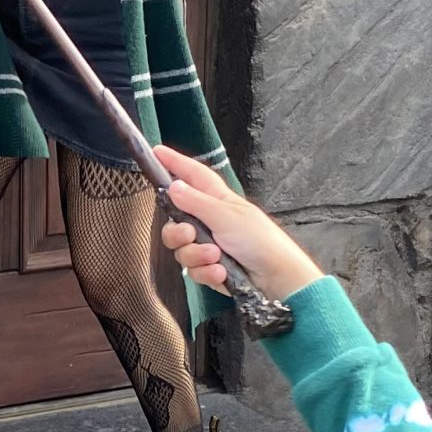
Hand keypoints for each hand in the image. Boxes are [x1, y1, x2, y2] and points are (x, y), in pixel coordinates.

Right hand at [154, 146, 322, 305]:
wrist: (276, 278)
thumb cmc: (260, 240)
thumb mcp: (226, 216)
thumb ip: (196, 202)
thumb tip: (173, 186)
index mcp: (217, 200)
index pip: (192, 175)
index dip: (174, 162)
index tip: (156, 152)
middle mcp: (209, 220)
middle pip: (175, 221)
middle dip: (178, 232)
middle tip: (189, 235)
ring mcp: (209, 245)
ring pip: (182, 249)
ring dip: (197, 255)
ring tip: (216, 258)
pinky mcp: (210, 268)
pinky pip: (193, 269)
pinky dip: (206, 272)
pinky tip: (221, 273)